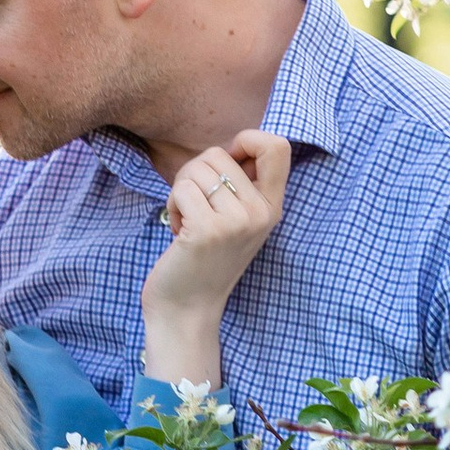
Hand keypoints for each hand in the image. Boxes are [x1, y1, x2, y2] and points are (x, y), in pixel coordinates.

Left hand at [140, 129, 289, 387]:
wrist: (187, 310)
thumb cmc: (203, 258)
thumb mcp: (237, 220)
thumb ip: (242, 184)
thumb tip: (238, 142)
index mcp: (272, 207)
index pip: (277, 146)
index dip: (246, 139)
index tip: (226, 162)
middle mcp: (261, 213)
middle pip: (219, 153)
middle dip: (195, 173)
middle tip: (195, 206)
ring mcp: (236, 222)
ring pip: (196, 168)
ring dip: (181, 191)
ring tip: (188, 220)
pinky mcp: (208, 230)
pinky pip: (181, 189)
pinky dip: (171, 205)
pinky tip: (177, 232)